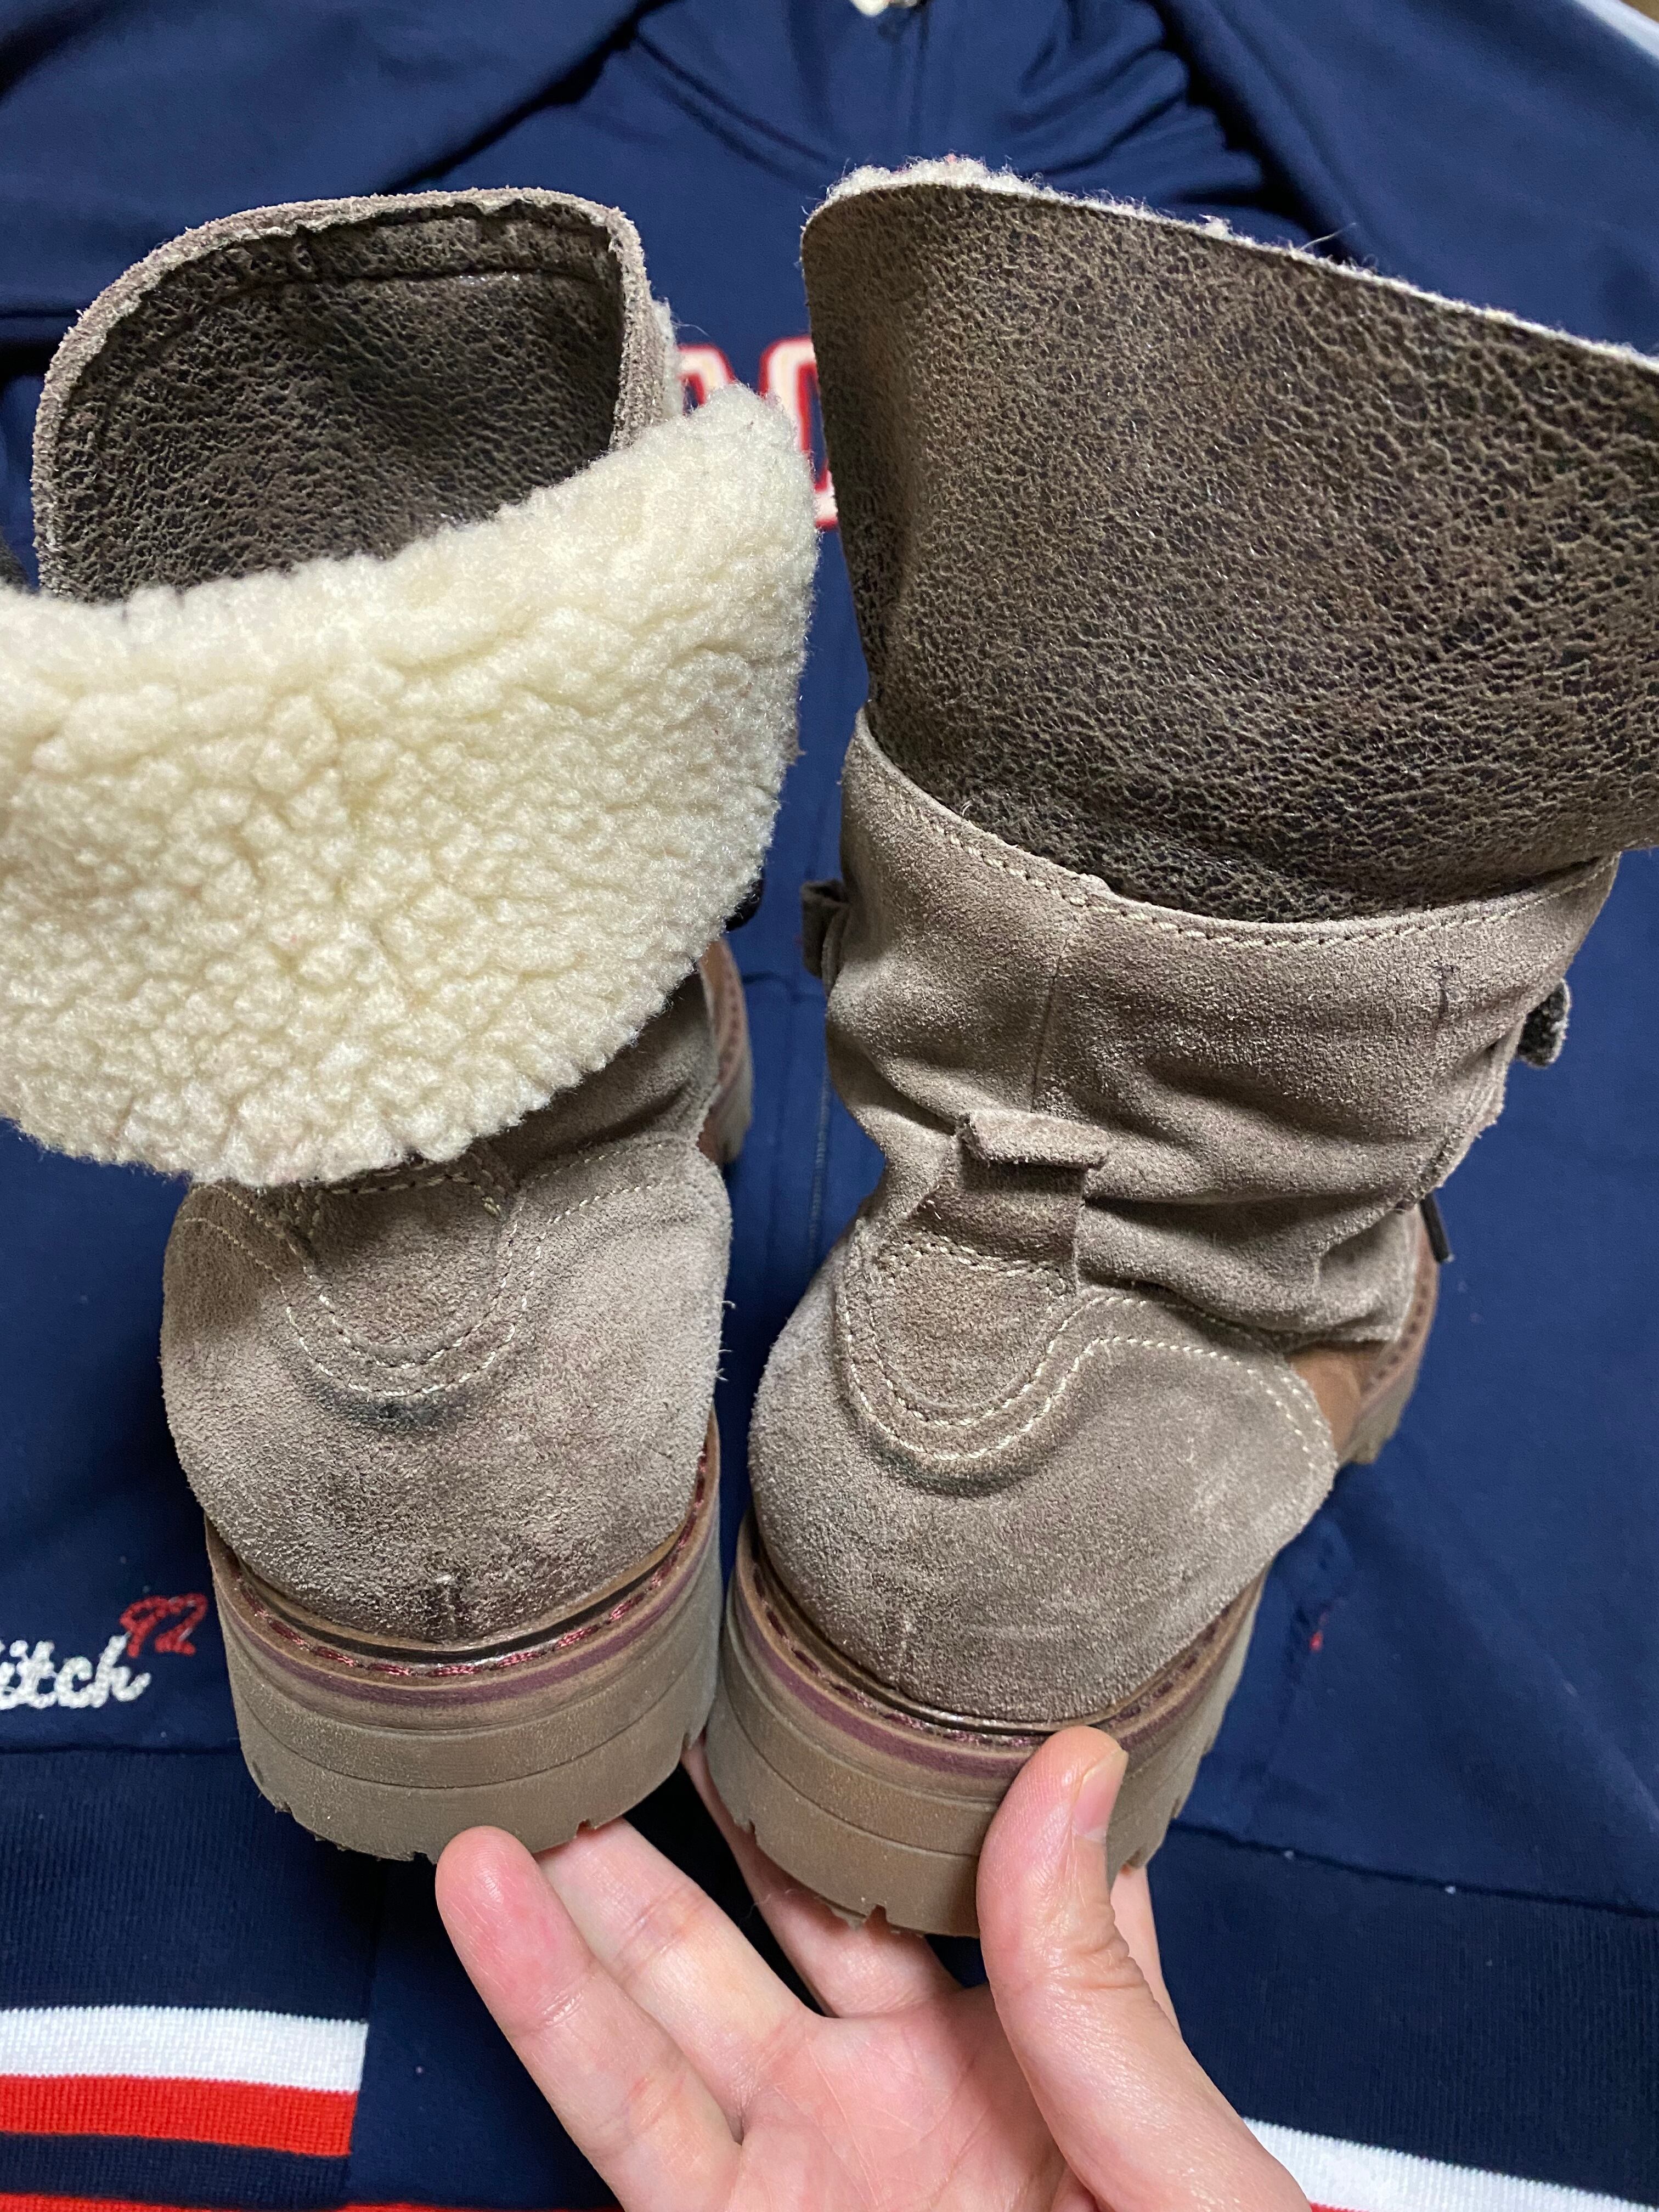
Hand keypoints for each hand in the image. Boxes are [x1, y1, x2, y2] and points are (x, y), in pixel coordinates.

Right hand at [436, 1730, 1305, 2210]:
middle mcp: (911, 2089)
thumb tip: (1073, 1758)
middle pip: (789, 1900)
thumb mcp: (1184, 2174)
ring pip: (674, 1989)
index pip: (975, 1856)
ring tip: (528, 1745)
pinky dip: (540, 2006)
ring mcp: (813, 2166)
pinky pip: (619, 2121)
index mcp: (1044, 2050)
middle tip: (649, 1654)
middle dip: (713, 1787)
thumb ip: (1099, 1997)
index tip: (847, 1622)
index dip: (909, 1747)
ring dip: (591, 1874)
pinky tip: (486, 1896)